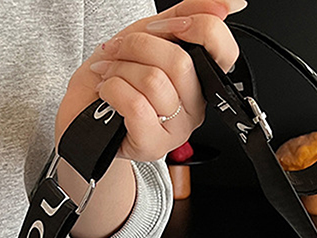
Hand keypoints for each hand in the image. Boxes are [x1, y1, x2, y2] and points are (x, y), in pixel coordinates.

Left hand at [56, 0, 244, 162]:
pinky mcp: (153, 146)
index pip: (224, 50)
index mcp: (203, 78)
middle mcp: (196, 106)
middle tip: (118, 52)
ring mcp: (178, 130)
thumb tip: (232, 2)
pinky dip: (112, 90)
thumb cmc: (118, 74)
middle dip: (137, 46)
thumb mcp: (152, 33)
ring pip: (154, 82)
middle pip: (180, 63)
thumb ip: (189, 13)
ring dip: (119, 69)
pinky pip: (136, 106)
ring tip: (109, 74)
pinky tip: (107, 92)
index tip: (158, 28)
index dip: (191, 27)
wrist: (84, 108)